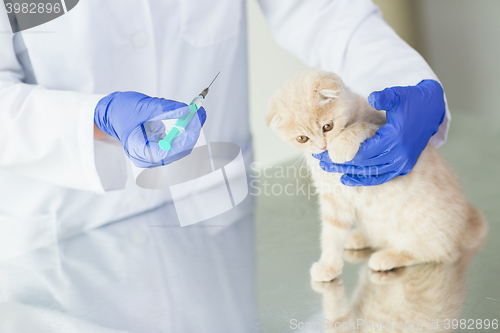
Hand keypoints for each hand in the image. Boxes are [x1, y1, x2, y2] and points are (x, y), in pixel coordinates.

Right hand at [94, 92, 205, 167]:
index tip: (194, 122)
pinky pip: (178, 143)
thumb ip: (166, 108)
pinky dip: (186, 131)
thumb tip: (187, 110)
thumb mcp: (143, 106)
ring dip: (191, 131)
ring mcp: (155, 155)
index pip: (167, 152)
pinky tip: (191, 118)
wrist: (112, 114)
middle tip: (199, 112)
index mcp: (139, 151)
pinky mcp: (160, 149)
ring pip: (180, 148)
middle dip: (191, 132)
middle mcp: (148, 158)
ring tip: (197, 113)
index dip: (183, 139)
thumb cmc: (122, 111)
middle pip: (177, 152)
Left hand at [313, 80, 444, 185]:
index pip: (365, 152)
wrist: (431, 110)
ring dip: (350, 173)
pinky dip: (365, 180)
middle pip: (365, 165)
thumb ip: (385, 97)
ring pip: (372, 174)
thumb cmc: (410, 100)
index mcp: (395, 138)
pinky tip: (347, 180)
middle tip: (321, 163)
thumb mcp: (398, 95)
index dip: (345, 154)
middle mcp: (400, 154)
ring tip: (330, 171)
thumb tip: (373, 97)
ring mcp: (403, 163)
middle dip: (342, 164)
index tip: (326, 153)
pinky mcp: (404, 167)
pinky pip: (382, 178)